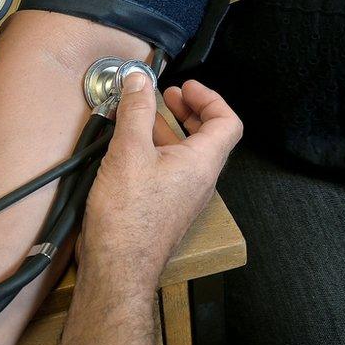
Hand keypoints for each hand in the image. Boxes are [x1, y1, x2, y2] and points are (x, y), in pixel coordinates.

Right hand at [77, 74, 242, 288]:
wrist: (118, 265)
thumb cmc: (128, 215)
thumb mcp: (129, 152)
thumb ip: (136, 111)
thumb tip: (138, 80)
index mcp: (201, 163)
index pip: (226, 122)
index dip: (209, 98)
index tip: (184, 87)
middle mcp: (199, 180)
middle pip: (208, 137)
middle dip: (188, 111)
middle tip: (166, 96)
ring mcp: (183, 196)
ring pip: (185, 153)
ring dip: (167, 130)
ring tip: (140, 118)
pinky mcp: (164, 207)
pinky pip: (169, 170)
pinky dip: (155, 150)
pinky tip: (128, 149)